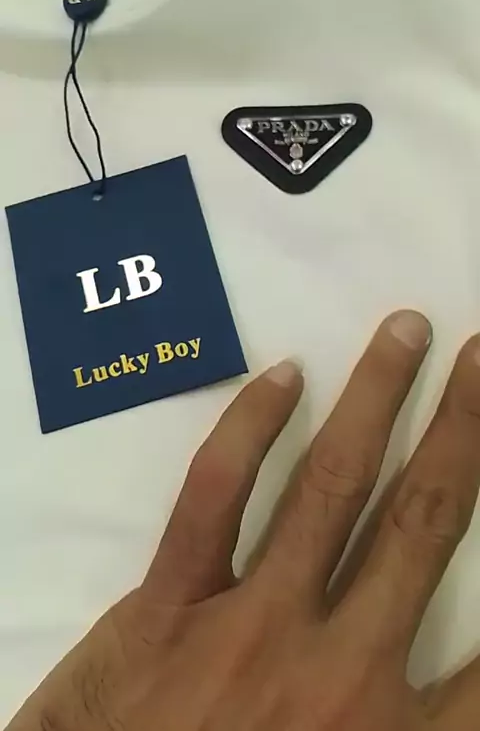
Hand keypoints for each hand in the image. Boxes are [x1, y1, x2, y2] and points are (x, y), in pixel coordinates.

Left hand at [7, 311, 479, 730]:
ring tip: (405, 333)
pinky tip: (286, 376)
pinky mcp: (169, 605)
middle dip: (463, 430)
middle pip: (424, 520)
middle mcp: (338, 666)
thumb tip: (458, 680)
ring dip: (377, 399)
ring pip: (332, 486)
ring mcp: (251, 623)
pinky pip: (214, 496)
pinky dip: (250, 430)